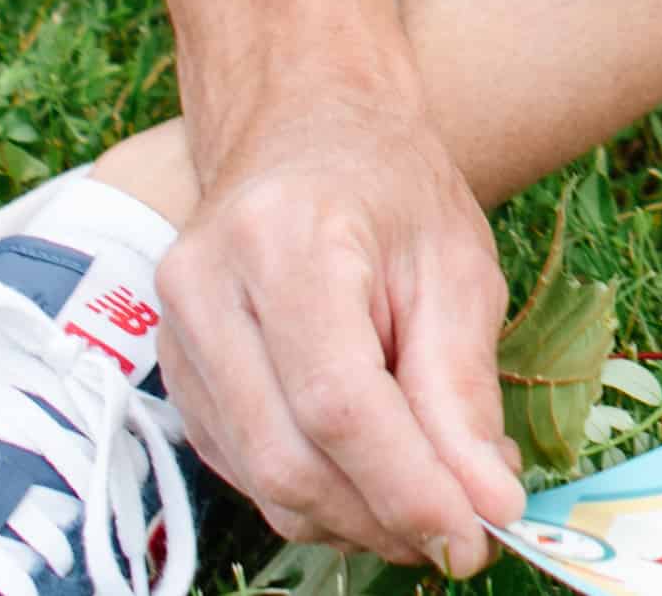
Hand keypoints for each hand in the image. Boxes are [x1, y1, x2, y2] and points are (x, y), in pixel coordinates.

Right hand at [150, 82, 523, 565]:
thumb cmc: (388, 184)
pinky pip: (242, 468)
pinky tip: (371, 480)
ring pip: (260, 478)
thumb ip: (462, 390)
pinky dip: (313, 494)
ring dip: (352, 517)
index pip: (338, 403)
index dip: (407, 487)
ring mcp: (174, 336)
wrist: (303, 126)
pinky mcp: (173, 375)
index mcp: (285, 240)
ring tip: (428, 506)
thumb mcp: (455, 265)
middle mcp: (207, 291)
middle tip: (462, 534)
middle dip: (383, 516)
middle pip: (289, 455)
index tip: (475, 534)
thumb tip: (487, 503)